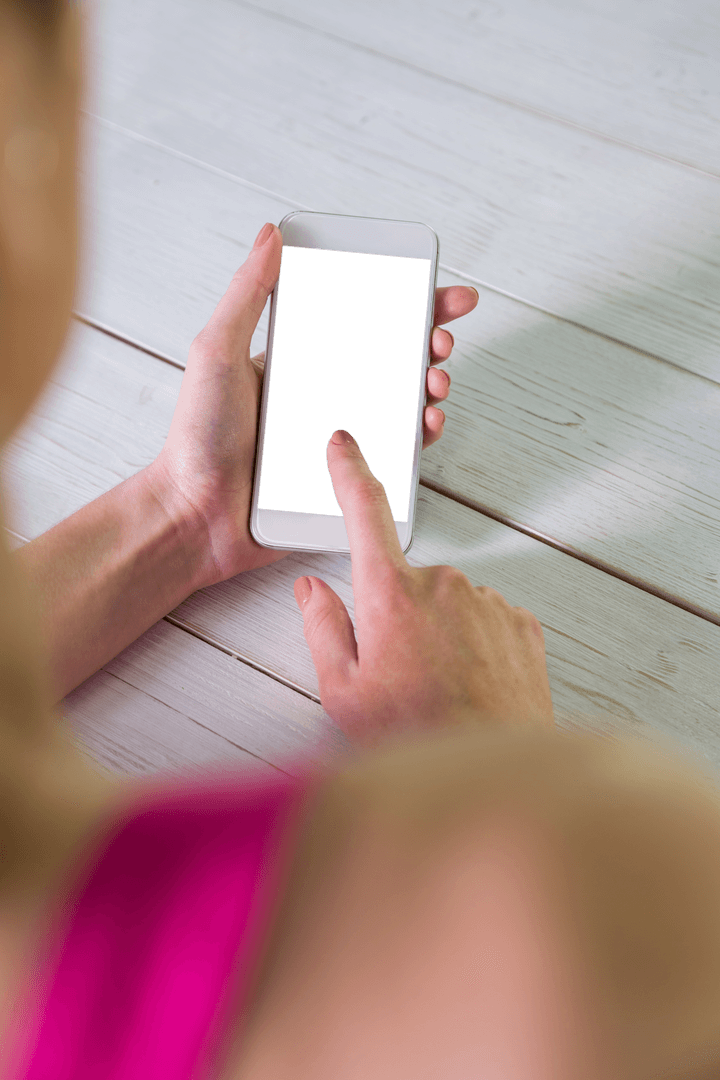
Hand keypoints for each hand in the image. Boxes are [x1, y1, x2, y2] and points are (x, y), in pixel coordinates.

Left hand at [146, 222, 478, 586]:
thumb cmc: (197, 438)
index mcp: (296, 359)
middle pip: (390, 357)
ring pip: (399, 403)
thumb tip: (271, 236)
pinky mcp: (345, 473)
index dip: (400, 301)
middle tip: (441, 338)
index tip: (433, 286)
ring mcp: (336, 433)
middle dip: (428, 342)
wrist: (197, 515)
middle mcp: (321, 392)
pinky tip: (426, 423)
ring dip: (429, 386)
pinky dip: (418, 436)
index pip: (357, 319)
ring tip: (435, 382)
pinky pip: (392, 451)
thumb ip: (246, 294)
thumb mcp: (217, 352)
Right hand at [294, 430, 553, 745]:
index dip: (350, 472)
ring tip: (442, 689)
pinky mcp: (521, 622)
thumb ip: (322, 628)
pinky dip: (477, 645)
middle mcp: (442, 583)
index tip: (344, 444)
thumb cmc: (414, 736)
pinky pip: (487, 621)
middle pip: (408, 582)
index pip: (365, 513)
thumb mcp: (344, 692)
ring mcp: (487, 601)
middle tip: (402, 674)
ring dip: (441, 634)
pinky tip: (472, 686)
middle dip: (401, 616)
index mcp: (389, 594)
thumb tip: (311, 588)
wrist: (496, 774)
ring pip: (450, 604)